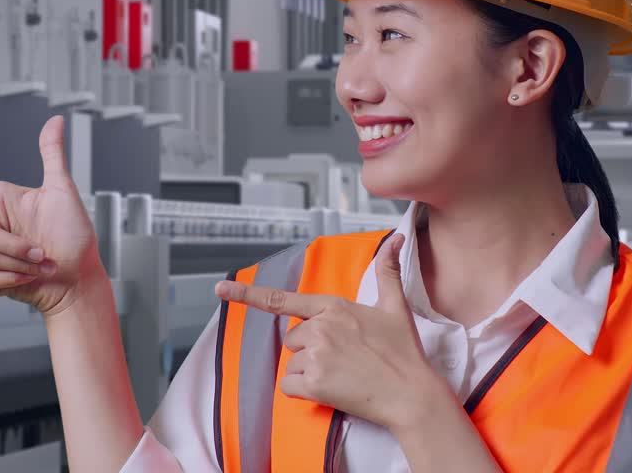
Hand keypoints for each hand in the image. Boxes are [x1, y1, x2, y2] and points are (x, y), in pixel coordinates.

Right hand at [0, 116, 101, 317]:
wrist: (76, 279)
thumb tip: (56, 120)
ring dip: (17, 264)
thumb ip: (52, 154)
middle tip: (43, 251)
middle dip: (15, 246)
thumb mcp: (62, 190)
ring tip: (40, 263)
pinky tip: (28, 278)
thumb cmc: (74, 235)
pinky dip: (10, 280)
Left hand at [214, 233, 448, 430]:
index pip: (283, 299)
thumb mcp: (395, 307)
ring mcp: (316, 355)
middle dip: (311, 348)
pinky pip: (289, 386)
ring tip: (343, 373)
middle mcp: (321, 327)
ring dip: (310, 371)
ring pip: (293, 362)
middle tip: (344, 357)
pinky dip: (304, 391)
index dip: (247, 294)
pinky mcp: (314, 383)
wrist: (411, 394)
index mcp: (334, 307)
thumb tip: (396, 238)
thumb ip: (387, 271)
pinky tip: (332, 389)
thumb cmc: (403, 352)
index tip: (220, 289)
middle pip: (292, 338)